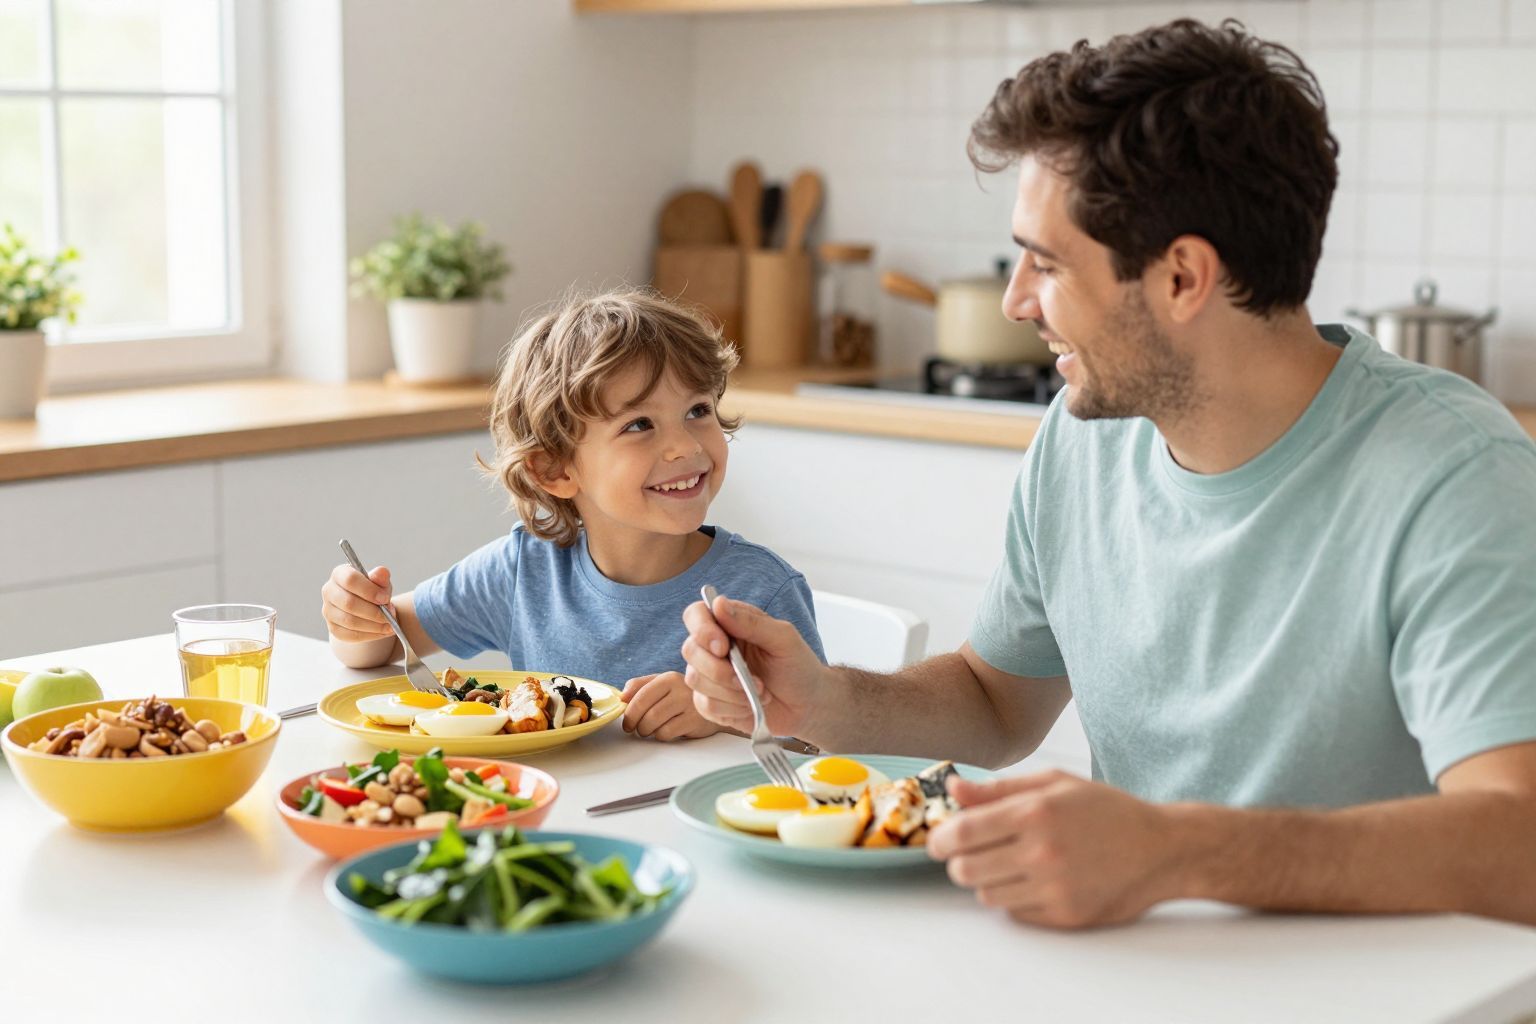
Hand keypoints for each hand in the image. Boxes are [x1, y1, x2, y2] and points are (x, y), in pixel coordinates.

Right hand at [321, 563, 393, 642]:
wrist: (367, 607)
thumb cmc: (373, 591)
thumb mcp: (380, 582)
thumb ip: (381, 577)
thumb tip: (382, 572)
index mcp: (340, 574)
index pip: (350, 580)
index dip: (369, 590)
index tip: (385, 598)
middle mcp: (329, 591)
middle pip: (349, 603)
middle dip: (374, 611)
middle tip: (391, 614)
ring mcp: (328, 611)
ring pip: (350, 621)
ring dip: (374, 625)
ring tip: (390, 624)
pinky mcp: (333, 628)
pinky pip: (351, 635)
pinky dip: (370, 635)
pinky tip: (383, 631)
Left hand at [620, 672, 724, 740]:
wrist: (715, 706)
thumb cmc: (681, 696)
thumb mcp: (662, 684)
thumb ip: (640, 686)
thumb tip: (622, 697)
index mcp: (668, 678)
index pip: (640, 695)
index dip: (629, 712)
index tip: (626, 722)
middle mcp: (679, 688)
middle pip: (646, 712)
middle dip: (635, 724)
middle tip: (634, 729)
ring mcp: (689, 704)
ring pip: (654, 723)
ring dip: (646, 731)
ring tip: (648, 730)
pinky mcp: (695, 720)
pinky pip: (667, 733)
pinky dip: (660, 736)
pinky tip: (665, 732)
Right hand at [680, 595, 826, 737]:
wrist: (808, 705)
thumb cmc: (798, 666)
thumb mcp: (783, 638)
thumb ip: (751, 622)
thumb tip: (719, 604)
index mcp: (729, 624)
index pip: (696, 615)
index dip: (702, 629)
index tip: (723, 647)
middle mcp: (715, 648)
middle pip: (690, 650)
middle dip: (718, 669)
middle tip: (748, 679)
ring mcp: (710, 676)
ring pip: (695, 680)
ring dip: (730, 691)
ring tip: (759, 691)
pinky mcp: (712, 702)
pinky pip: (705, 705)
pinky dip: (731, 708)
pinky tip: (750, 705)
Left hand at [928, 770, 1182, 928]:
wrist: (1161, 849)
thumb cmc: (1106, 810)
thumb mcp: (1054, 784)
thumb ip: (998, 789)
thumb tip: (954, 790)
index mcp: (1034, 813)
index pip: (963, 832)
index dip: (940, 838)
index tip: (938, 840)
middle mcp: (1041, 852)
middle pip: (965, 869)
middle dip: (958, 862)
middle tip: (968, 854)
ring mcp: (1054, 887)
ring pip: (986, 895)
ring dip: (986, 881)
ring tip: (1007, 864)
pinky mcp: (1065, 915)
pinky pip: (1015, 913)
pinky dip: (1014, 898)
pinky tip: (1033, 881)